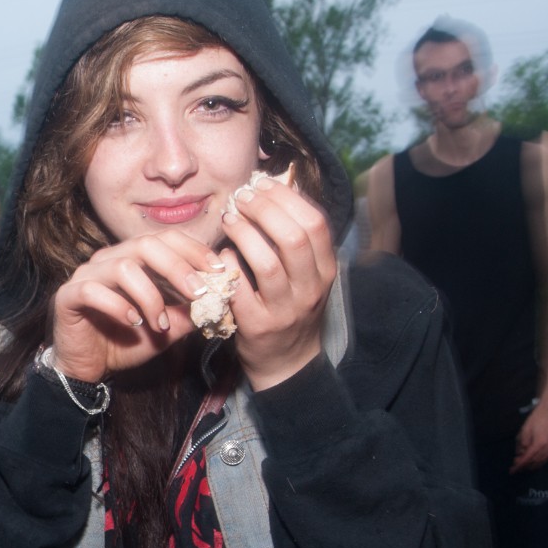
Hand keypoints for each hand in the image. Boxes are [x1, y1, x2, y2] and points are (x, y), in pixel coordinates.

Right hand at [51, 232, 222, 382]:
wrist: (88, 368)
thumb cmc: (126, 343)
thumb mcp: (166, 330)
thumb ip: (188, 314)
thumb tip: (220, 301)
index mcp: (133, 258)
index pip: (166, 239)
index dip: (194, 250)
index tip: (219, 270)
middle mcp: (109, 259)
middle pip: (145, 245)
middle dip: (177, 268)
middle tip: (198, 293)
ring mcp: (86, 275)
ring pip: (122, 267)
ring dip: (149, 296)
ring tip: (160, 324)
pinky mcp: (68, 296)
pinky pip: (93, 290)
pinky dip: (118, 306)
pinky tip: (133, 324)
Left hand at [221, 174, 335, 389]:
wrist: (287, 361)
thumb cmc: (292, 307)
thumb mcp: (307, 275)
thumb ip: (296, 238)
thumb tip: (277, 188)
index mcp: (326, 271)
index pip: (315, 223)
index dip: (287, 198)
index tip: (262, 185)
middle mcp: (310, 290)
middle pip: (293, 238)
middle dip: (263, 210)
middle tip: (241, 199)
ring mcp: (284, 310)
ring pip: (266, 263)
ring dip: (244, 234)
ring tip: (229, 220)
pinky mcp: (257, 326)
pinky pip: (240, 290)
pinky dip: (228, 266)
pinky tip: (221, 255)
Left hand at [510, 400, 547, 472]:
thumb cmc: (536, 418)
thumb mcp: (524, 431)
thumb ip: (522, 445)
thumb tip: (519, 455)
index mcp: (539, 444)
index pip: (527, 459)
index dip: (519, 466)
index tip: (512, 471)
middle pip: (534, 463)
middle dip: (524, 466)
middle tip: (515, 465)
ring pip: (541, 462)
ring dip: (531, 464)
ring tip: (523, 463)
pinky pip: (547, 458)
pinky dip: (539, 461)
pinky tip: (533, 460)